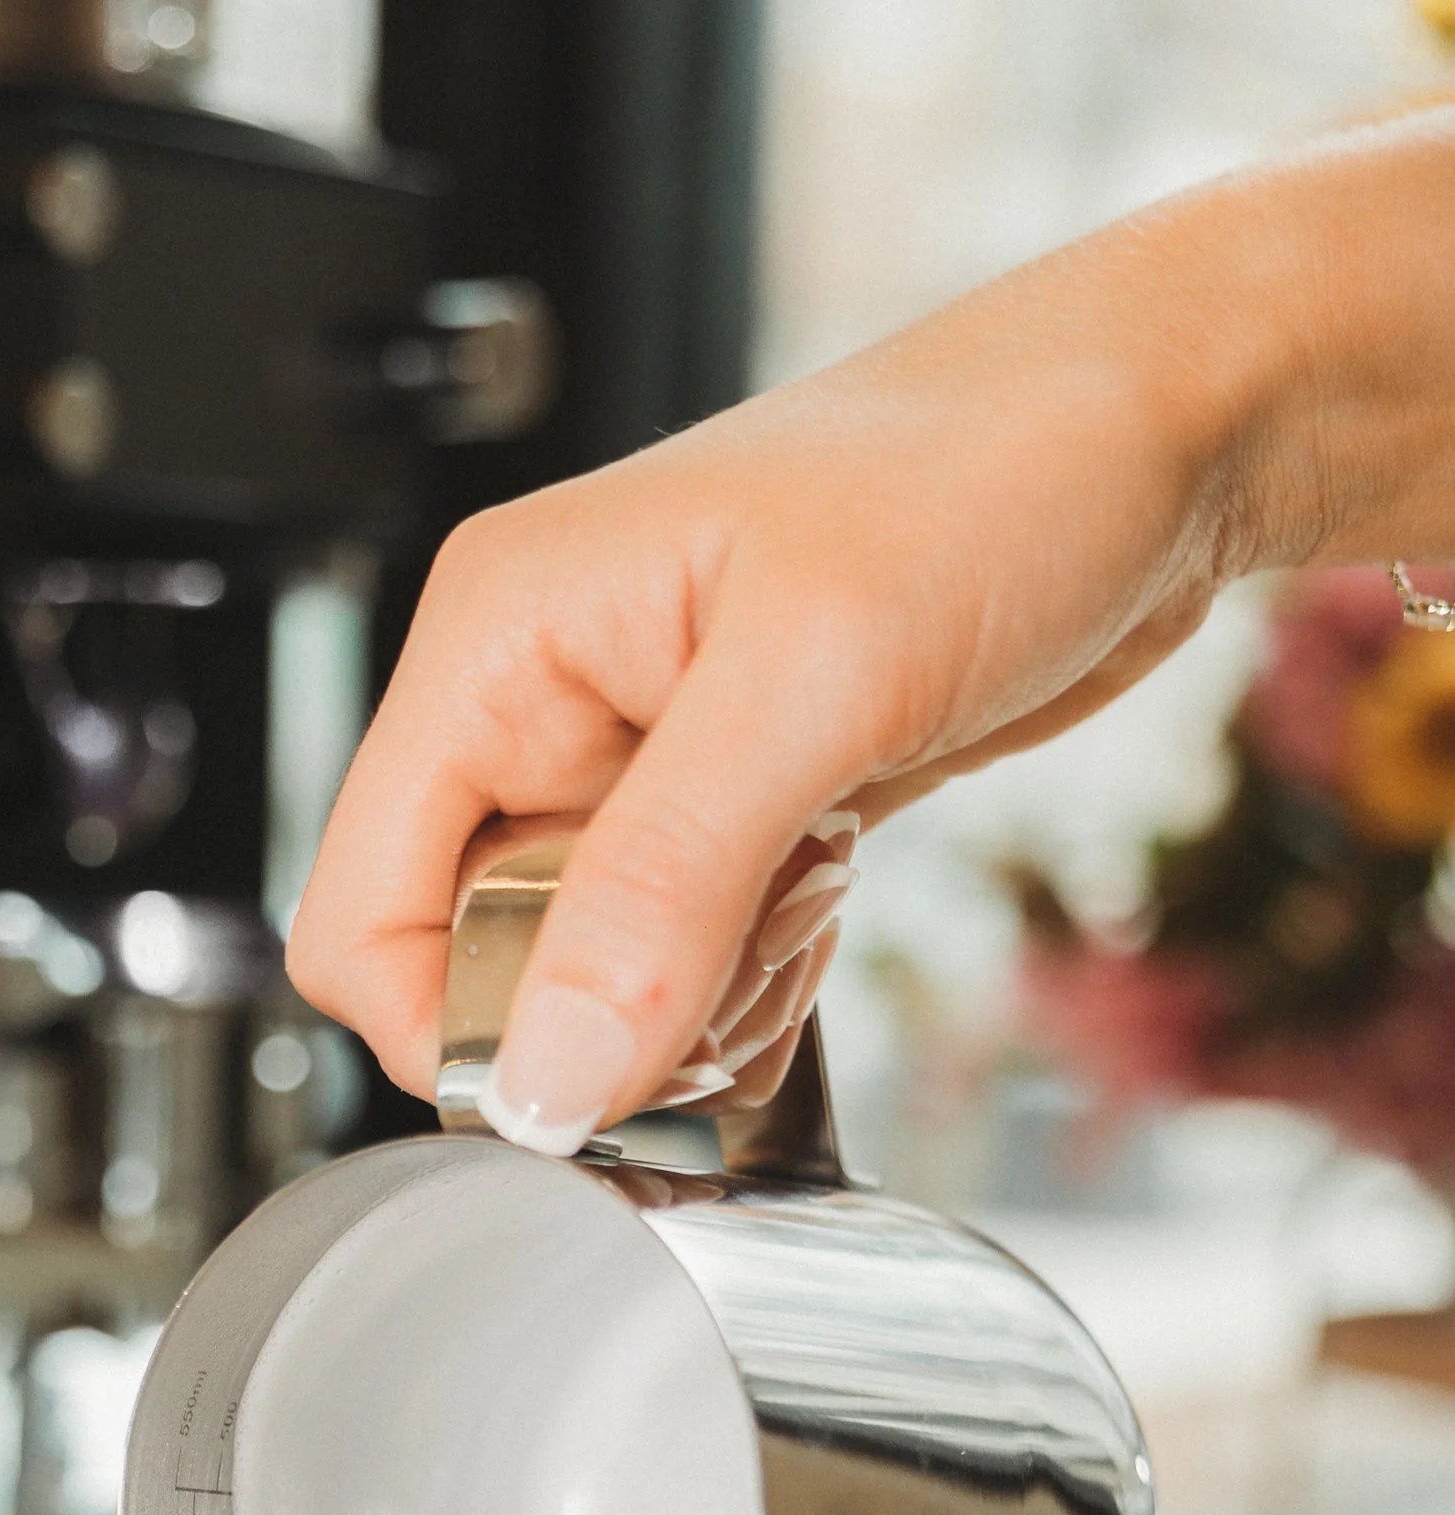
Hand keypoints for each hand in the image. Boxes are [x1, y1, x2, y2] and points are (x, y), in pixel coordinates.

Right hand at [289, 114, 1454, 1155]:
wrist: (1165, 429)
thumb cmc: (996, 468)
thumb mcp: (816, 681)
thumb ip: (661, 892)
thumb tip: (546, 1076)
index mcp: (497, 642)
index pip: (358, 918)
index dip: (456, 1025)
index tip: (590, 1067)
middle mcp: (540, 706)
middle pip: (477, 970)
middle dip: (604, 1019)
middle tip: (739, 960)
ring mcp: (629, 768)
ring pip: (587, 992)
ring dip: (693, 1005)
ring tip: (802, 896)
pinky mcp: (719, 816)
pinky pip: (680, 973)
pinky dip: (749, 986)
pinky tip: (823, 898)